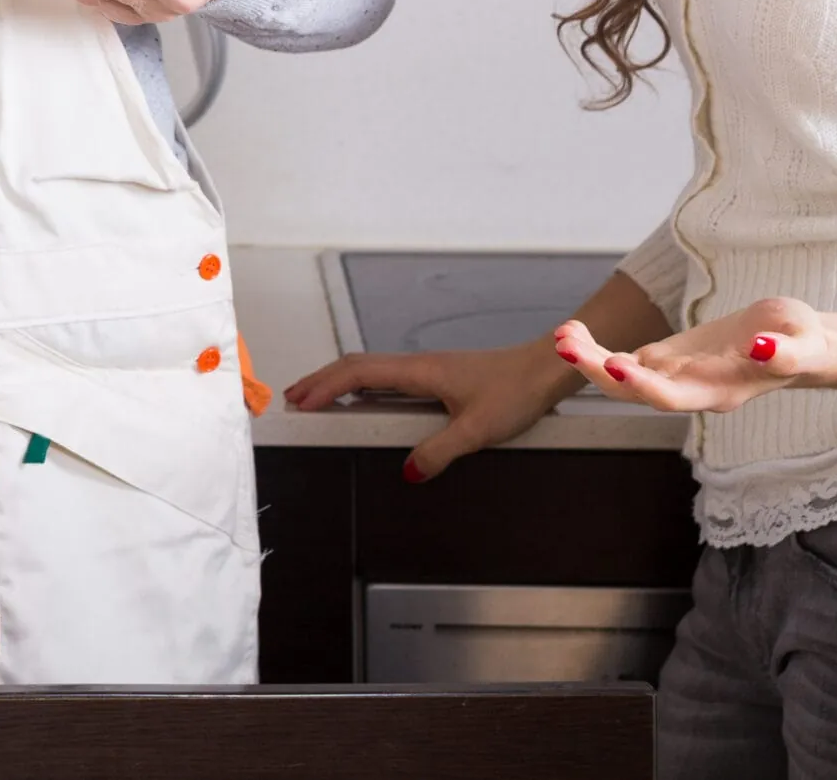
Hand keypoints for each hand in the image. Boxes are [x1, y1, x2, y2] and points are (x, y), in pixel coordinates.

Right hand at [283, 339, 580, 481]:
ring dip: (339, 381)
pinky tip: (362, 401)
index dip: (324, 387)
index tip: (299, 403)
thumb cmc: (515, 392)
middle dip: (320, 380)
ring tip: (316, 399)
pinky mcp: (437, 376)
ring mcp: (426, 368)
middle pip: (356, 366)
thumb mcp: (477, 430)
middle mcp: (417, 365)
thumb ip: (440, 451)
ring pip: (370, 370)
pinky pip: (387, 377)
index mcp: (419, 371)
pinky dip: (362, 386)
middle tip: (293, 400)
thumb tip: (407, 471)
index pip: (358, 373)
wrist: (543, 370)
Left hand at [554, 297, 836, 411]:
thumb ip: (785, 352)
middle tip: (564, 344)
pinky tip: (572, 330)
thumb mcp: (804, 341)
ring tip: (560, 333)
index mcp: (719, 392)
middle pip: (635, 391)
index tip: (617, 367)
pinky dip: (596, 348)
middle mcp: (690, 390)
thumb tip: (763, 348)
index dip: (645, 386)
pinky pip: (623, 360)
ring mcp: (674, 376)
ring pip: (622, 377)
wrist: (797, 343)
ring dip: (587, 359)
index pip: (674, 397)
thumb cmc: (805, 343)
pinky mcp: (667, 359)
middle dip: (598, 371)